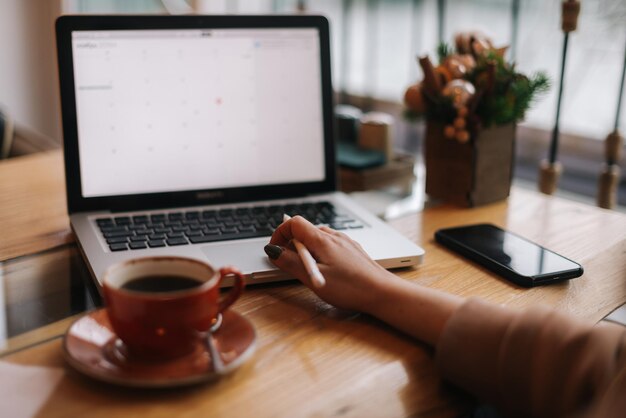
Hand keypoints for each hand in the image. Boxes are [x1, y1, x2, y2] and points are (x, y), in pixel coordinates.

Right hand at [265, 216, 399, 312]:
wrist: (383, 293)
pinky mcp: (353, 251)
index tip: (275, 249)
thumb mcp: (315, 278)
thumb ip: (291, 263)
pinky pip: (330, 245)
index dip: (280, 233)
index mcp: (322, 240)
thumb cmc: (351, 288)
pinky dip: (320, 252)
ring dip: (306, 248)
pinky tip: (326, 269)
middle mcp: (334, 236)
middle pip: (305, 230)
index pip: (294, 222)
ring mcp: (345, 242)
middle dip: (292, 243)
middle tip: (288, 263)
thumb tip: (274, 251)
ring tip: (308, 268)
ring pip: (318, 237)